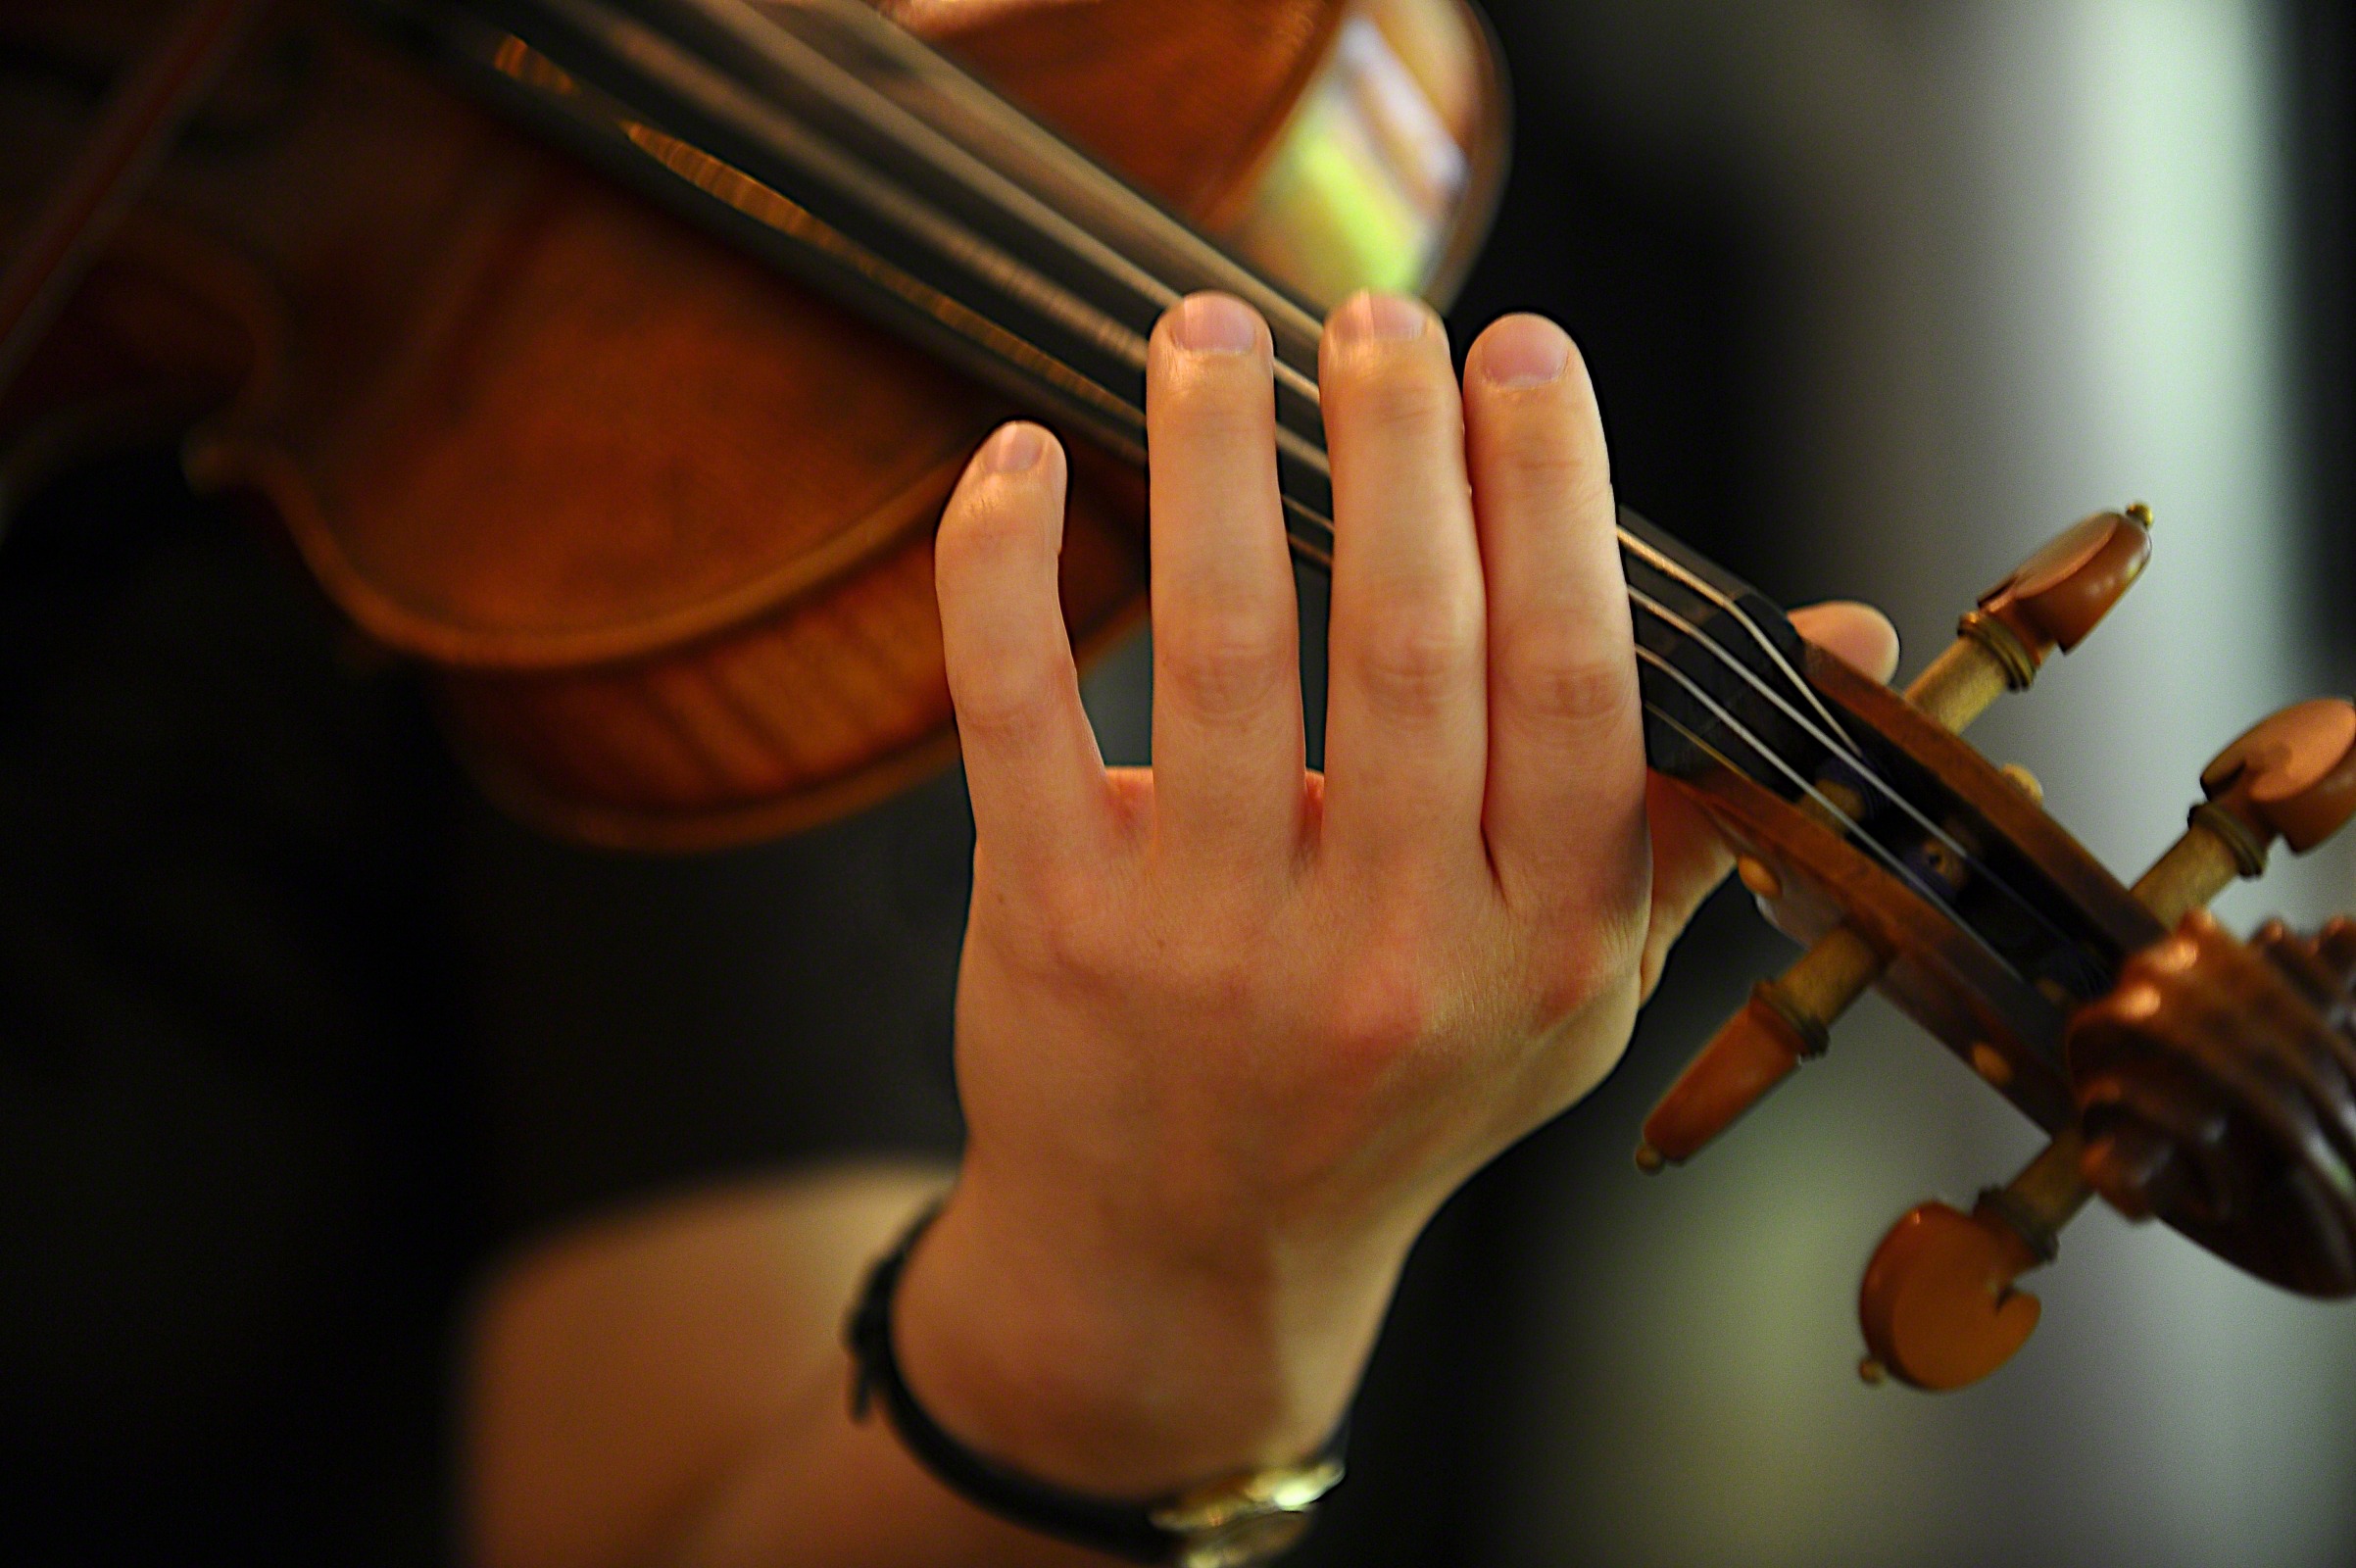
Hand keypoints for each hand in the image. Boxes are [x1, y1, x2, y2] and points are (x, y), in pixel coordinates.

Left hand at [898, 292, 1896, 1502]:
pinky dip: (1006, 569)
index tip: (1523, 353)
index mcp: (1543, 946)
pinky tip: (1019, 455)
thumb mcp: (1573, 994)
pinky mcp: (1054, 932)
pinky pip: (1020, 714)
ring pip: (1223, 648)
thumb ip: (1690, 817)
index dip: (1553, 498)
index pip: (1571, 684)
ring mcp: (1214, 947)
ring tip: (1210, 333)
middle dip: (1399, 443)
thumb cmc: (1397, 1092)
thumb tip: (1843, 638)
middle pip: (1410, 642)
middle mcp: (1393, 951)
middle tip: (1379, 313)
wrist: (1188, 1258)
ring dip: (1218, 458)